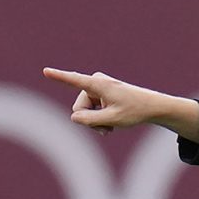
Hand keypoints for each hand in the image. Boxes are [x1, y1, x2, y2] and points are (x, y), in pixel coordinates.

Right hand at [42, 68, 198, 140]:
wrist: (153, 107)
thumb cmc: (135, 111)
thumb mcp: (112, 119)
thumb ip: (90, 120)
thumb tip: (73, 117)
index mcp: (99, 84)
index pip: (75, 80)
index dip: (59, 77)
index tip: (45, 71)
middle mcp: (95, 83)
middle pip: (79, 108)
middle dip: (91, 121)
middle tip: (108, 127)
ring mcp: (96, 89)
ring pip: (84, 112)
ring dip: (96, 122)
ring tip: (112, 125)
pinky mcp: (99, 95)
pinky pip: (90, 111)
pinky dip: (100, 120)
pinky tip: (111, 123)